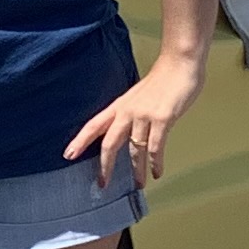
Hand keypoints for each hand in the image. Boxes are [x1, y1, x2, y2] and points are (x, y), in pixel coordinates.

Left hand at [64, 52, 204, 187]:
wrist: (179, 64)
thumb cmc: (162, 81)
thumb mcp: (138, 97)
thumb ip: (131, 115)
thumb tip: (127, 135)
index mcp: (120, 106)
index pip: (94, 125)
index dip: (80, 141)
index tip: (68, 155)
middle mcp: (128, 112)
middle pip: (109, 143)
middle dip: (105, 166)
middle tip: (103, 184)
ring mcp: (144, 115)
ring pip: (134, 150)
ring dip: (137, 170)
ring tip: (139, 184)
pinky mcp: (162, 119)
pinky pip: (155, 147)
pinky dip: (155, 162)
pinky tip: (157, 172)